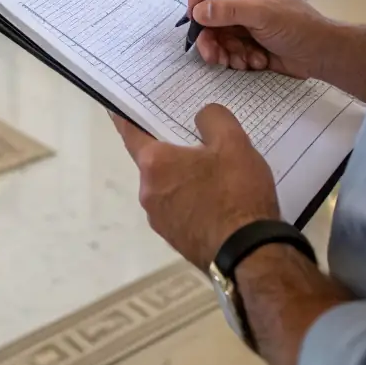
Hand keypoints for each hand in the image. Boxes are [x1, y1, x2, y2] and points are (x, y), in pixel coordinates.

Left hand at [113, 106, 279, 271]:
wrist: (250, 255)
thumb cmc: (237, 193)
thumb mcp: (234, 143)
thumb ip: (213, 119)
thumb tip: (201, 118)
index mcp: (154, 164)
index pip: (130, 132)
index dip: (124, 117)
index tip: (116, 109)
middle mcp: (148, 192)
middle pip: (155, 162)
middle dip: (173, 152)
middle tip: (199, 142)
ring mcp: (161, 221)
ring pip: (169, 188)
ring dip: (185, 179)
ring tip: (218, 175)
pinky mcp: (177, 241)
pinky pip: (180, 210)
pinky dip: (193, 201)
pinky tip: (220, 202)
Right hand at [186, 0, 332, 80]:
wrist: (321, 55)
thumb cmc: (298, 25)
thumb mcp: (262, 14)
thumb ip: (228, 11)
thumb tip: (199, 11)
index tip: (193, 16)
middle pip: (209, 13)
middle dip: (210, 36)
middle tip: (210, 53)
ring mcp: (243, 21)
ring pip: (216, 35)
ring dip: (225, 51)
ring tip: (239, 61)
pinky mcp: (246, 41)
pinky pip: (228, 50)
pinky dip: (237, 59)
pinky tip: (255, 62)